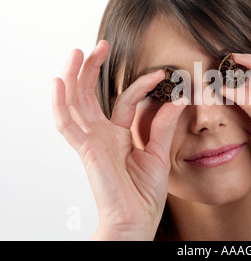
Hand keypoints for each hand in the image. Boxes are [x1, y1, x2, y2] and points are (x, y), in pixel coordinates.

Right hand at [52, 40, 186, 239]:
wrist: (137, 219)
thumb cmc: (145, 192)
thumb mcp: (158, 153)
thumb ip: (162, 126)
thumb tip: (175, 99)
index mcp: (118, 135)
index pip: (125, 100)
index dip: (141, 84)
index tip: (161, 74)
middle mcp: (101, 135)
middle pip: (91, 95)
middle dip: (93, 69)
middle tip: (101, 45)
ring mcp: (91, 141)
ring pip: (75, 102)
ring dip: (74, 76)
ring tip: (79, 52)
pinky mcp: (86, 150)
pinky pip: (67, 124)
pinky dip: (60, 103)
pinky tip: (59, 81)